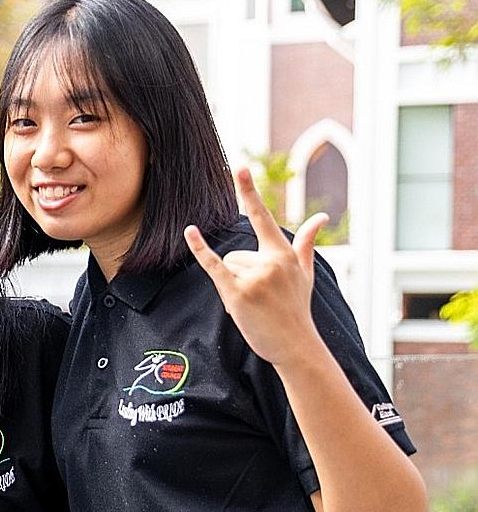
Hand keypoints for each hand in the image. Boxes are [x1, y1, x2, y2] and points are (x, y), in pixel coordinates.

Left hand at [184, 167, 327, 368]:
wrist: (295, 344)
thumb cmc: (297, 308)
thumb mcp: (305, 273)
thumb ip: (306, 242)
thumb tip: (322, 216)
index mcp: (283, 254)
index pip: (262, 217)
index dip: (249, 192)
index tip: (239, 168)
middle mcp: (269, 262)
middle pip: (234, 254)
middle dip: (240, 275)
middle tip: (261, 297)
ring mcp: (253, 277)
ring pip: (226, 266)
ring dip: (233, 284)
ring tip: (254, 303)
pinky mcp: (237, 293)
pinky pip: (213, 266)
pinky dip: (200, 250)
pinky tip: (190, 231)